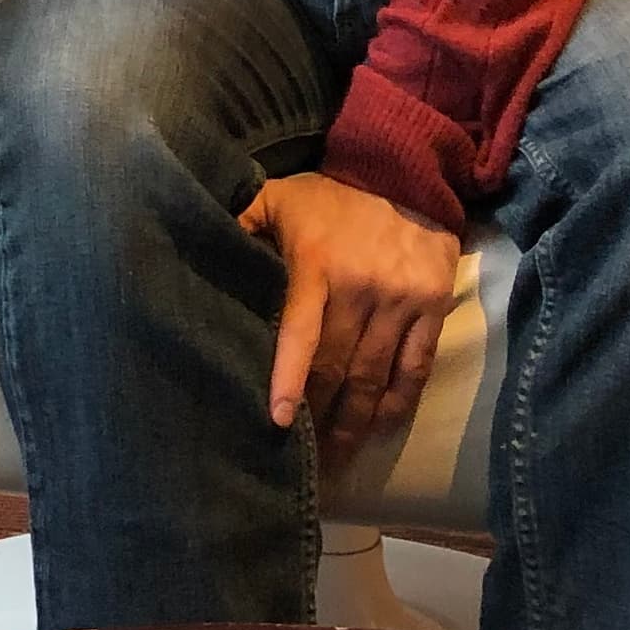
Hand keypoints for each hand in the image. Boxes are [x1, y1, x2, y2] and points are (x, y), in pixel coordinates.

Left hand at [237, 171, 459, 448]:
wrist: (404, 170)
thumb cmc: (329, 195)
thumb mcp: (276, 196)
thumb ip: (240, 220)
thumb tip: (197, 241)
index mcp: (317, 266)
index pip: (301, 333)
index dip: (289, 379)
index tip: (280, 422)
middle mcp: (362, 288)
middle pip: (337, 366)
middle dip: (320, 415)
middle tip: (305, 458)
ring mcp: (401, 300)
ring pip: (375, 376)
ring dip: (355, 422)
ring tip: (338, 459)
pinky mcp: (432, 307)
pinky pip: (415, 366)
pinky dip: (398, 402)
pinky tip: (378, 427)